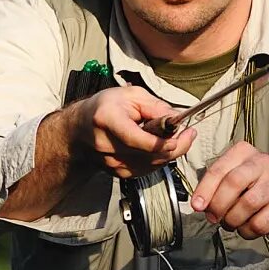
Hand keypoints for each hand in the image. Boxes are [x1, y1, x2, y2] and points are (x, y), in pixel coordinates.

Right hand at [63, 86, 193, 178]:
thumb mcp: (131, 96)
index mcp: (107, 120)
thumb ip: (156, 107)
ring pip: (153, 164)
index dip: (162, 141)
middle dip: (176, 145)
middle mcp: (107, 145)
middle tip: (189, 134)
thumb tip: (177, 119)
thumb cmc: (104, 108)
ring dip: (169, 153)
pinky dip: (158, 159)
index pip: (137, 138)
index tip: (183, 134)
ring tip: (174, 137)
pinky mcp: (118, 174)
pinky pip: (148, 169)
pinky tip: (159, 147)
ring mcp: (111, 163)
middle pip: (150, 154)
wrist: (79, 129)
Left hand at [189, 142, 268, 239]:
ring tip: (231, 223)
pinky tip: (247, 227)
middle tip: (213, 218)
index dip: (205, 190)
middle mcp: (263, 162)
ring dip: (233, 220)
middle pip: (234, 182)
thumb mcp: (231, 182)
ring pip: (248, 204)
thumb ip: (214, 188)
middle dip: (219, 205)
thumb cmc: (251, 191)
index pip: (219, 169)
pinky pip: (260, 222)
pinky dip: (248, 231)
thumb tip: (200, 205)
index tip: (197, 206)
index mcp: (244, 152)